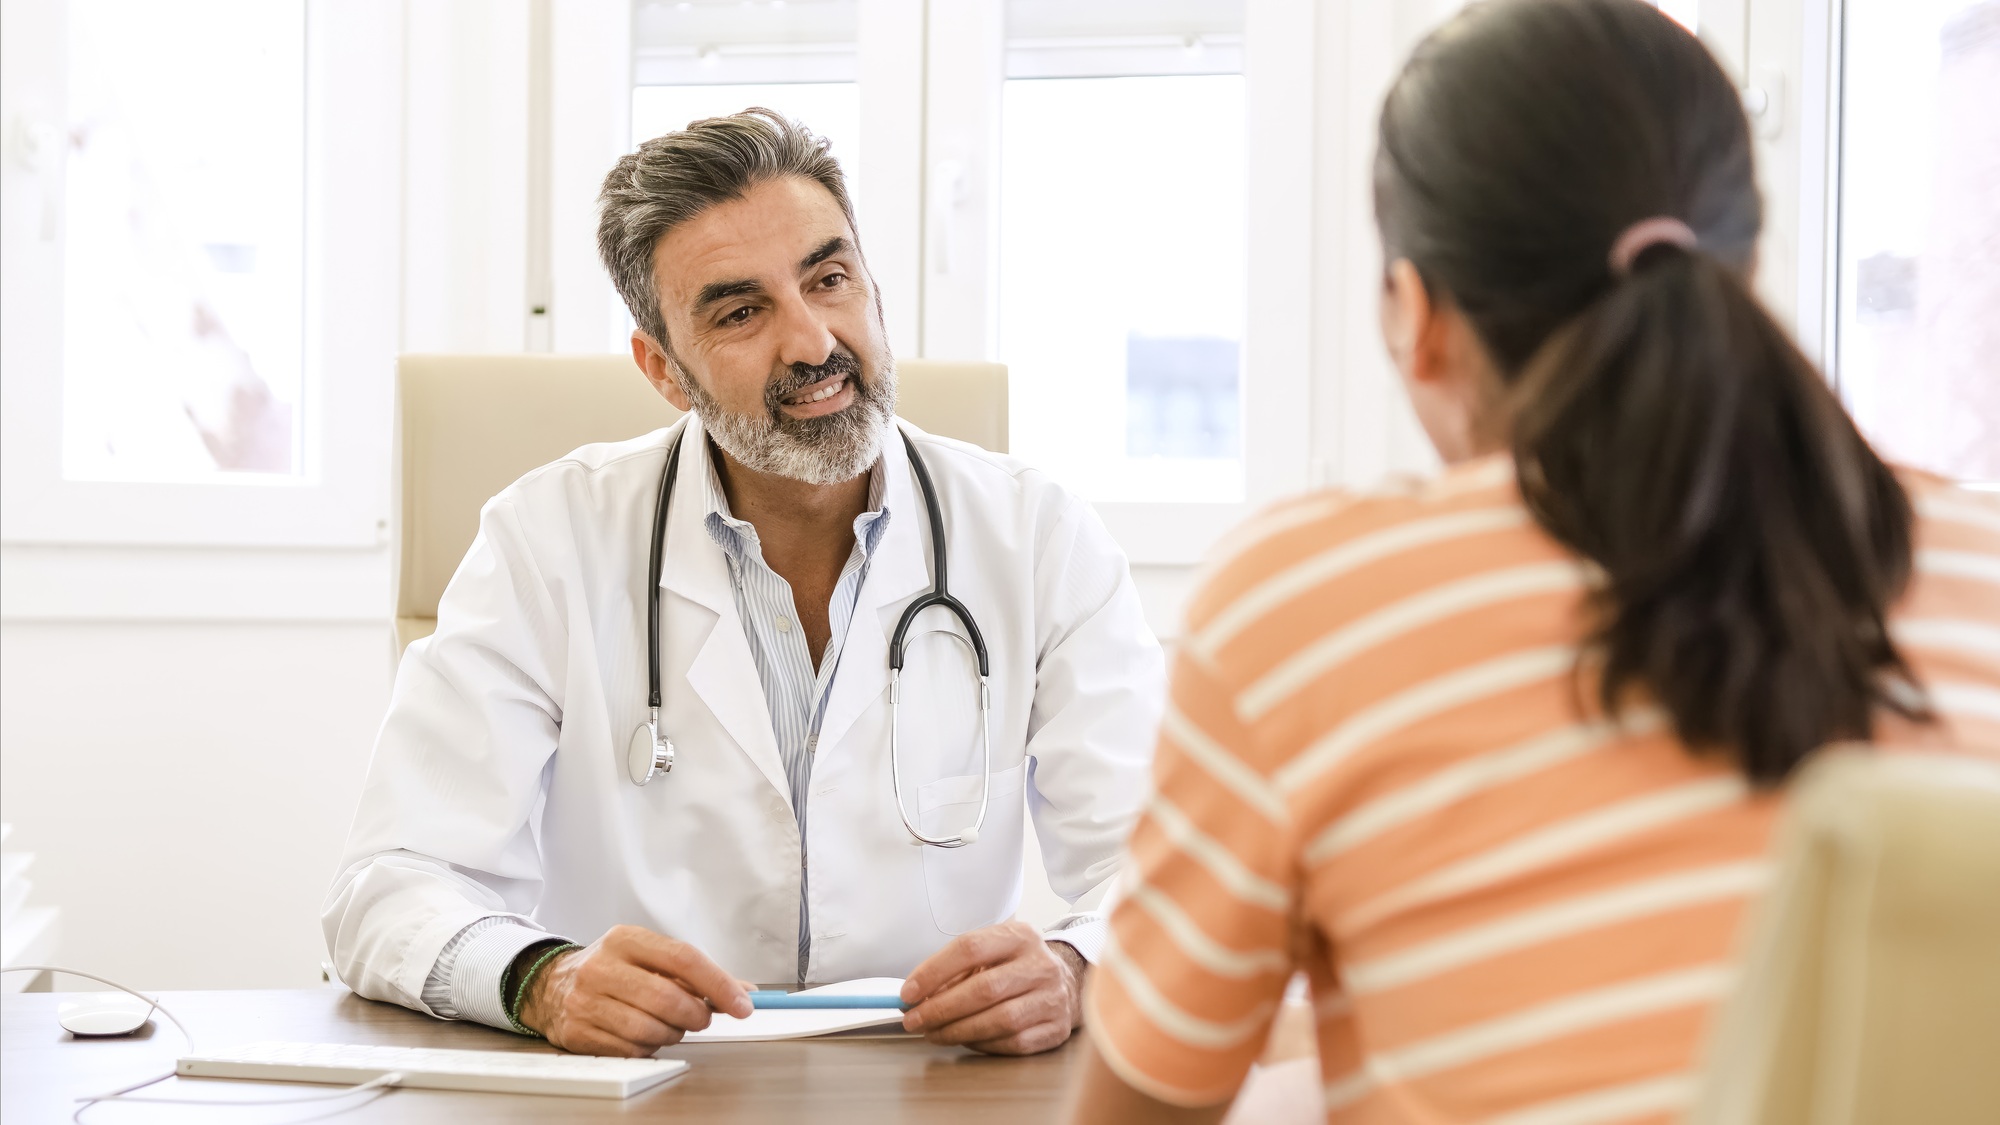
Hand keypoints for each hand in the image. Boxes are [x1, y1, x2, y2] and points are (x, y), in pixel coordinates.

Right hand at [517, 925, 751, 1055]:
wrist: (550, 985)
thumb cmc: (612, 970)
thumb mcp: (648, 957)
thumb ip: (696, 973)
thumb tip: (744, 992)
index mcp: (626, 939)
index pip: (684, 959)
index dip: (719, 984)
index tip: (743, 1004)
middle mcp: (603, 966)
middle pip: (667, 998)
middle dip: (696, 1015)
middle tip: (701, 1018)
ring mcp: (586, 1000)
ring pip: (649, 1029)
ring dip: (672, 1034)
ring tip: (670, 1026)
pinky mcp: (578, 1031)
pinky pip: (630, 1050)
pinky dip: (648, 1048)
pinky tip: (645, 1036)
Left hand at [900, 921, 1084, 1054]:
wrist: (1065, 982)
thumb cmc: (1015, 967)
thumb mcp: (990, 954)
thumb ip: (955, 971)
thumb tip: (915, 997)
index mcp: (1019, 936)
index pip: (970, 948)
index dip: (934, 971)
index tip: (908, 993)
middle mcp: (1040, 964)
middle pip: (984, 988)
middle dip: (941, 1009)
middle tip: (914, 1020)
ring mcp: (1052, 997)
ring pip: (999, 1020)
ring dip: (958, 1031)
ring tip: (934, 1033)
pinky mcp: (1056, 1028)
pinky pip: (1013, 1042)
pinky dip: (983, 1044)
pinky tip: (966, 1040)